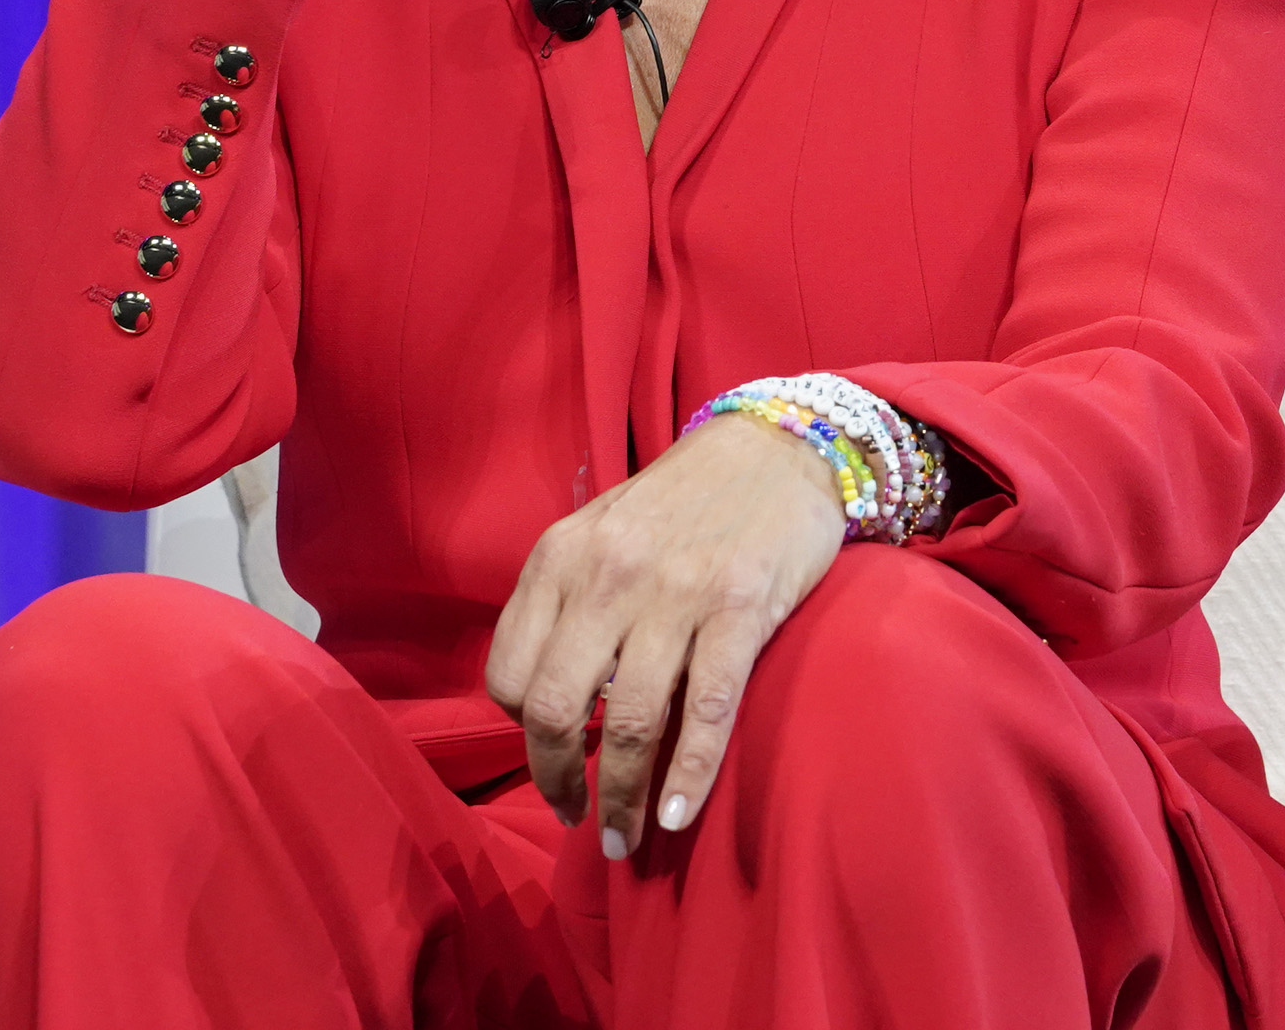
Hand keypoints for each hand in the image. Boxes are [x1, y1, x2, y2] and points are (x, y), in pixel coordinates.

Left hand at [483, 411, 847, 857]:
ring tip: (625, 837)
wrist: (774, 447)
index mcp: (560, 557)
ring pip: (628, 722)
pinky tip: (676, 815)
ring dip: (621, 797)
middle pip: (555, 707)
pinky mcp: (739, 607)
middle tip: (576, 817)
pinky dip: (688, 777)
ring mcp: (675, 591)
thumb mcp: (602, 534)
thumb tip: (551, 706)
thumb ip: (569, 604)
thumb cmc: (682, 504)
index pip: (509, 673)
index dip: (524, 733)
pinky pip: (705, 711)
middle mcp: (607, 573)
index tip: (552, 758)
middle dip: (558, 780)